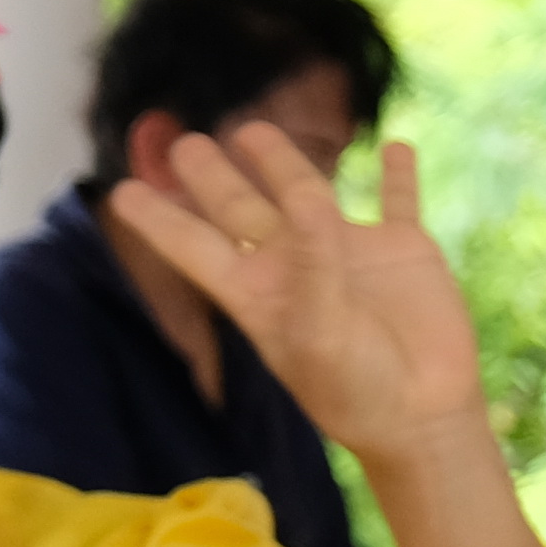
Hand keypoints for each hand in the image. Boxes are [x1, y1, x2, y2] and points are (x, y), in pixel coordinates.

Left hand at [103, 125, 483, 461]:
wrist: (423, 416)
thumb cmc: (356, 390)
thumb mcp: (320, 334)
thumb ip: (311, 270)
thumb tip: (308, 203)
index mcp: (256, 293)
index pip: (193, 247)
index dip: (159, 219)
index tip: (122, 191)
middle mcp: (294, 265)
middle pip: (241, 210)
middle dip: (212, 178)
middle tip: (185, 143)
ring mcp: (348, 253)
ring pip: (308, 192)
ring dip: (284, 162)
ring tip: (253, 130)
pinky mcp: (406, 251)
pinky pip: (400, 201)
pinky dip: (401, 176)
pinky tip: (398, 146)